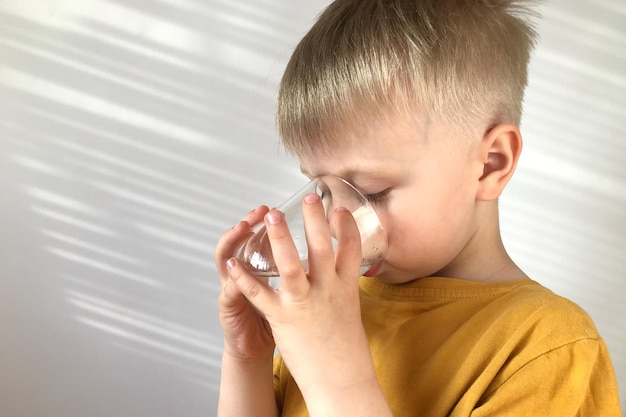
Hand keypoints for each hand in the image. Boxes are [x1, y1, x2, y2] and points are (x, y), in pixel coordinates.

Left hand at [225, 194, 377, 398]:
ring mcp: (304, 304)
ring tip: (270, 216)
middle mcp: (328, 291)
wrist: (342, 381)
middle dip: (314, 220)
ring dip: (279, 238)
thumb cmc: (346, 349)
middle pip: (322, 248)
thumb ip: (343, 288)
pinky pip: (260, 294)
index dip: (345, 226)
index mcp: (346, 288)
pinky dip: (244, 278)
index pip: (351, 249)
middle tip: (308, 198)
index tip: (339, 209)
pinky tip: (234, 263)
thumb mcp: (350, 312)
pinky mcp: (283, 319)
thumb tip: (342, 273)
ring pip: (290, 265)